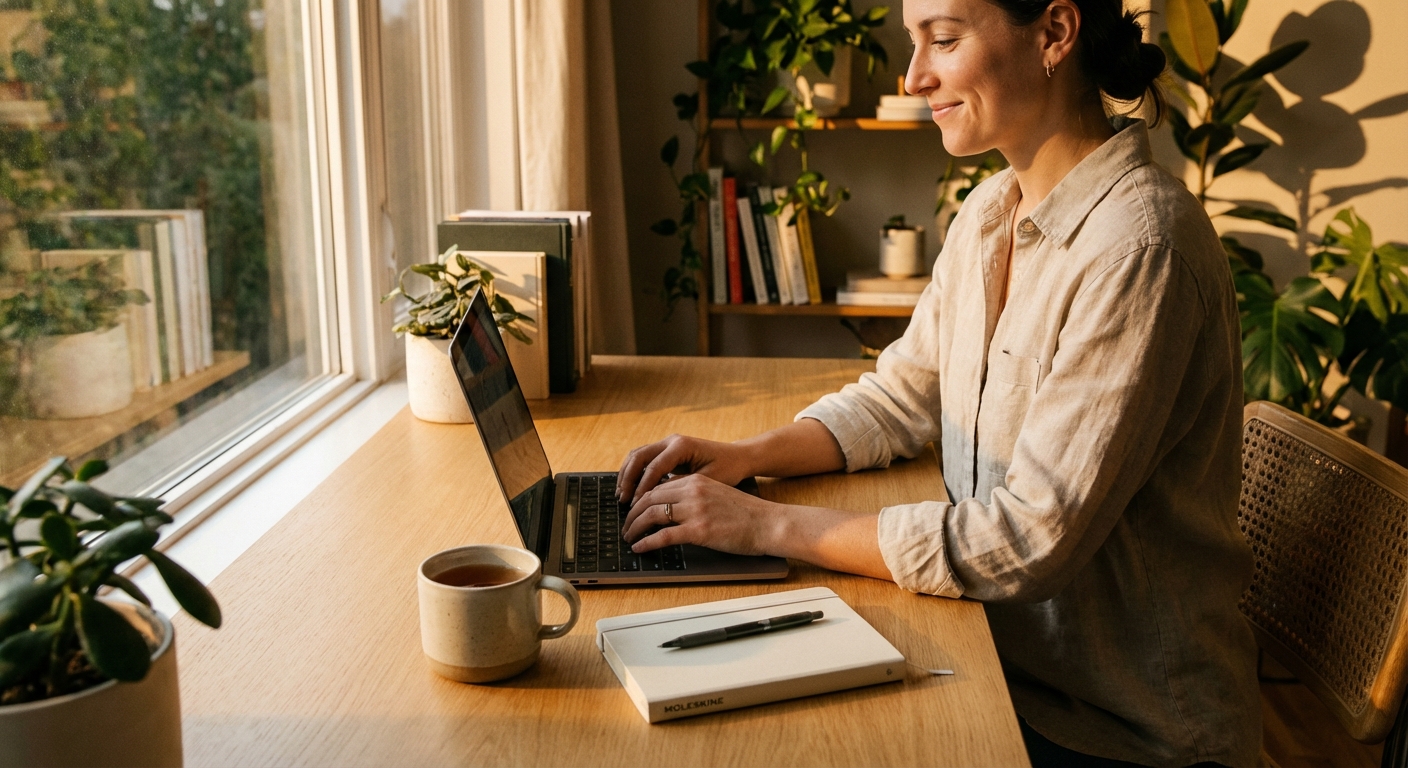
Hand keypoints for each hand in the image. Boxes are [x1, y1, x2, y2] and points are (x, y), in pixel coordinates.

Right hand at [615, 434, 751, 504]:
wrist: (738, 457)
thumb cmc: (728, 469)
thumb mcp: (707, 481)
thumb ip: (682, 486)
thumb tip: (658, 499)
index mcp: (682, 446)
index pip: (654, 467)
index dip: (642, 488)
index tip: (635, 506)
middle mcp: (672, 441)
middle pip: (639, 457)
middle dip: (628, 479)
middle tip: (622, 500)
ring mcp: (668, 443)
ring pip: (637, 455)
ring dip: (627, 474)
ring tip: (621, 495)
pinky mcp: (667, 450)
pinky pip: (643, 458)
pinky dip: (634, 472)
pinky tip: (630, 488)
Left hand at [621, 474, 780, 556]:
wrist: (768, 523)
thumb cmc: (747, 514)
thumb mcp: (717, 494)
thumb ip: (695, 497)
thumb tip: (672, 509)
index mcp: (696, 481)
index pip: (657, 487)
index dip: (640, 500)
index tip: (634, 511)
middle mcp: (692, 491)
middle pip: (649, 499)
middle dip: (632, 514)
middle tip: (626, 526)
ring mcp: (695, 510)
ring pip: (651, 516)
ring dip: (635, 528)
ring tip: (629, 538)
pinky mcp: (699, 530)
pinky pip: (663, 536)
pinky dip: (646, 542)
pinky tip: (640, 548)